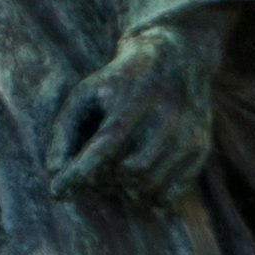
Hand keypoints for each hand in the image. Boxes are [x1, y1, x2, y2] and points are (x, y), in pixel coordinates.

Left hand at [48, 21, 220, 214]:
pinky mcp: (199, 148)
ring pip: (149, 185)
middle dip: (102, 179)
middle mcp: (166, 116)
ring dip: (124, 190)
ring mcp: (187, 133)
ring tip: (113, 175)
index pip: (107, 144)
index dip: (81, 172)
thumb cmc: (120, 81)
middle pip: (128, 169)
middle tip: (91, 173)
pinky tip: (136, 183)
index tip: (58, 192)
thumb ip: (65, 130)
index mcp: (134, 98)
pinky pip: (171, 193)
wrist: (176, 56)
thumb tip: (54, 172)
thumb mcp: (86, 93)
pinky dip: (148, 198)